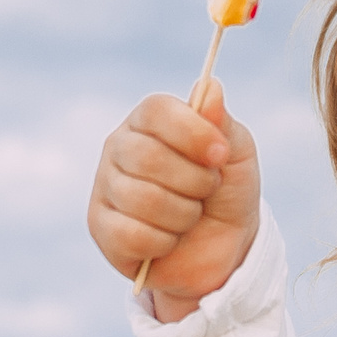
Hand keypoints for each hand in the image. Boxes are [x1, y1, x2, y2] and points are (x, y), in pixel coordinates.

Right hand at [87, 83, 261, 321]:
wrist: (222, 248)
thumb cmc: (226, 193)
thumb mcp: (236, 155)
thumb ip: (222, 124)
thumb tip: (211, 88)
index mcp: (148, 121)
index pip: (156, 110)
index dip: (192, 132)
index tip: (221, 154)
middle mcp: (119, 147)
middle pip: (148, 157)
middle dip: (194, 182)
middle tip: (207, 190)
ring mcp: (105, 186)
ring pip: (143, 199)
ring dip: (183, 215)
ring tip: (189, 216)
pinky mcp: (100, 227)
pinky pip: (132, 234)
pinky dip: (164, 242)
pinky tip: (168, 239)